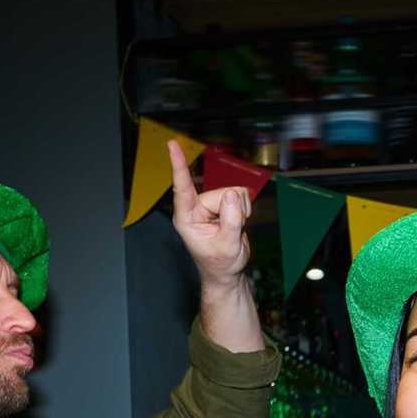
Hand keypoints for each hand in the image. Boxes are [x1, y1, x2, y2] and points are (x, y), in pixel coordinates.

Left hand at [168, 139, 251, 286]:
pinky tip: (237, 222)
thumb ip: (231, 220)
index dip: (178, 165)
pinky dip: (244, 209)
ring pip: (234, 193)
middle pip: (221, 192)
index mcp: (187, 218)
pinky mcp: (223, 204)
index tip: (172, 145)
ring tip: (233, 229)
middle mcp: (196, 207)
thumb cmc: (220, 264)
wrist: (228, 272)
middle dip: (233, 210)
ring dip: (240, 210)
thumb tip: (233, 195)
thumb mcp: (227, 245)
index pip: (182, 187)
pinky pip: (240, 196)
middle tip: (231, 231)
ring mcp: (210, 205)